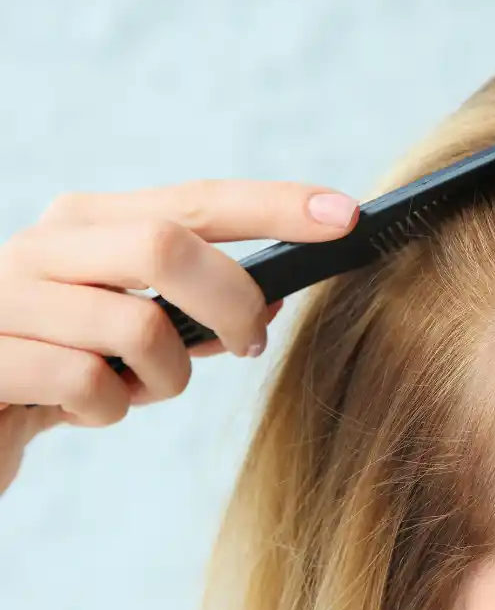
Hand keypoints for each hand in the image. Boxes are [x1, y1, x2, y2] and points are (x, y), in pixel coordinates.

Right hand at [0, 180, 358, 493]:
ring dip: (166, 376)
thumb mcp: (133, 326)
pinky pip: (88, 385)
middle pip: (168, 244)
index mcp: (90, 223)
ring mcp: (8, 295)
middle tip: (250, 343)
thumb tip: (271, 307)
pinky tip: (90, 409)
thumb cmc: (63, 360)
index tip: (346, 216)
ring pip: (138, 325)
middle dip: (234, 300)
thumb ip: (194, 307)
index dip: (276, 205)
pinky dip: (112, 410)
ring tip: (140, 389)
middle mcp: (47, 244)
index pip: (198, 198)